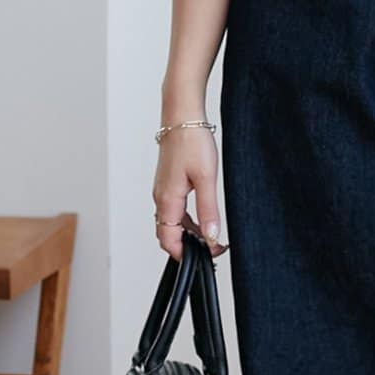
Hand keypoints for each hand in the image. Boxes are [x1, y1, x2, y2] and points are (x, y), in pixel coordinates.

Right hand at [153, 125, 229, 260]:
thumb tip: (210, 236)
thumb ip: (208, 210)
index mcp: (167, 200)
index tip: (206, 258)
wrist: (182, 116)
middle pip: (168, 234)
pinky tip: (203, 217)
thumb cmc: (191, 141)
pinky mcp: (168, 183)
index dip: (184, 255)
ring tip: (211, 235)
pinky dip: (187, 220)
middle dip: (188, 247)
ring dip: (189, 233)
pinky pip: (174, 210)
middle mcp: (161, 197)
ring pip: (171, 223)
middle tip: (213, 248)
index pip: (168, 240)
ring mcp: (163, 190)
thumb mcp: (206, 178)